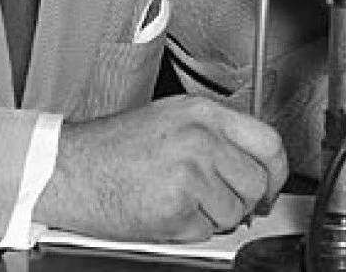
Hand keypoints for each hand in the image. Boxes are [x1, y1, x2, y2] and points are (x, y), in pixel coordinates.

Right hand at [34, 95, 287, 241]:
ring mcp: (190, 173)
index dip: (275, 172)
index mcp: (202, 113)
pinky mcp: (177, 207)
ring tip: (178, 199)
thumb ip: (214, 134)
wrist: (69, 169)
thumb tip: (251, 163)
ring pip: (234, 211)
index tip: (268, 186)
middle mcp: (201, 138)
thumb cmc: (112, 148)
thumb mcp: (170, 120)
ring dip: (213, 216)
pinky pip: (206, 232)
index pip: (269, 143)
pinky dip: (189, 230)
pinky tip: (163, 209)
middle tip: (213, 199)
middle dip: (241, 200)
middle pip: (256, 182)